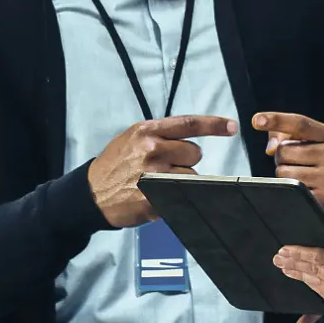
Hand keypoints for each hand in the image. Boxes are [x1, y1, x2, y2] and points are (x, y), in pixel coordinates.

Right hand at [88, 115, 238, 227]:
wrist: (91, 193)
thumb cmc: (115, 165)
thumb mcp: (132, 139)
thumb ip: (160, 136)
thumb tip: (192, 140)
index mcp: (147, 131)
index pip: (188, 124)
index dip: (214, 125)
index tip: (232, 126)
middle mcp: (152, 149)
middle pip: (194, 152)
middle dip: (187, 160)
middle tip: (167, 167)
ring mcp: (153, 174)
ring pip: (191, 176)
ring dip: (181, 181)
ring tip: (158, 183)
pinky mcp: (154, 198)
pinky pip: (180, 195)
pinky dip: (173, 197)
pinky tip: (154, 197)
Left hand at [253, 112, 323, 218]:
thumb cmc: (321, 164)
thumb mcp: (312, 143)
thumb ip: (286, 136)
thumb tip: (270, 148)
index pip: (300, 124)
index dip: (276, 120)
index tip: (256, 120)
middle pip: (283, 151)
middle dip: (282, 158)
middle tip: (299, 164)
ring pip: (283, 172)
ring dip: (284, 176)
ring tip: (302, 178)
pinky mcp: (323, 199)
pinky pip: (289, 190)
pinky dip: (289, 191)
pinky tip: (304, 191)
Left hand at [273, 218, 323, 322]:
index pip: (320, 258)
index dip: (300, 254)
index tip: (285, 249)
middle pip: (314, 272)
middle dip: (294, 264)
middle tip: (278, 258)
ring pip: (316, 286)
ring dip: (299, 276)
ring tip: (285, 267)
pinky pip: (323, 298)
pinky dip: (312, 287)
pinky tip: (303, 280)